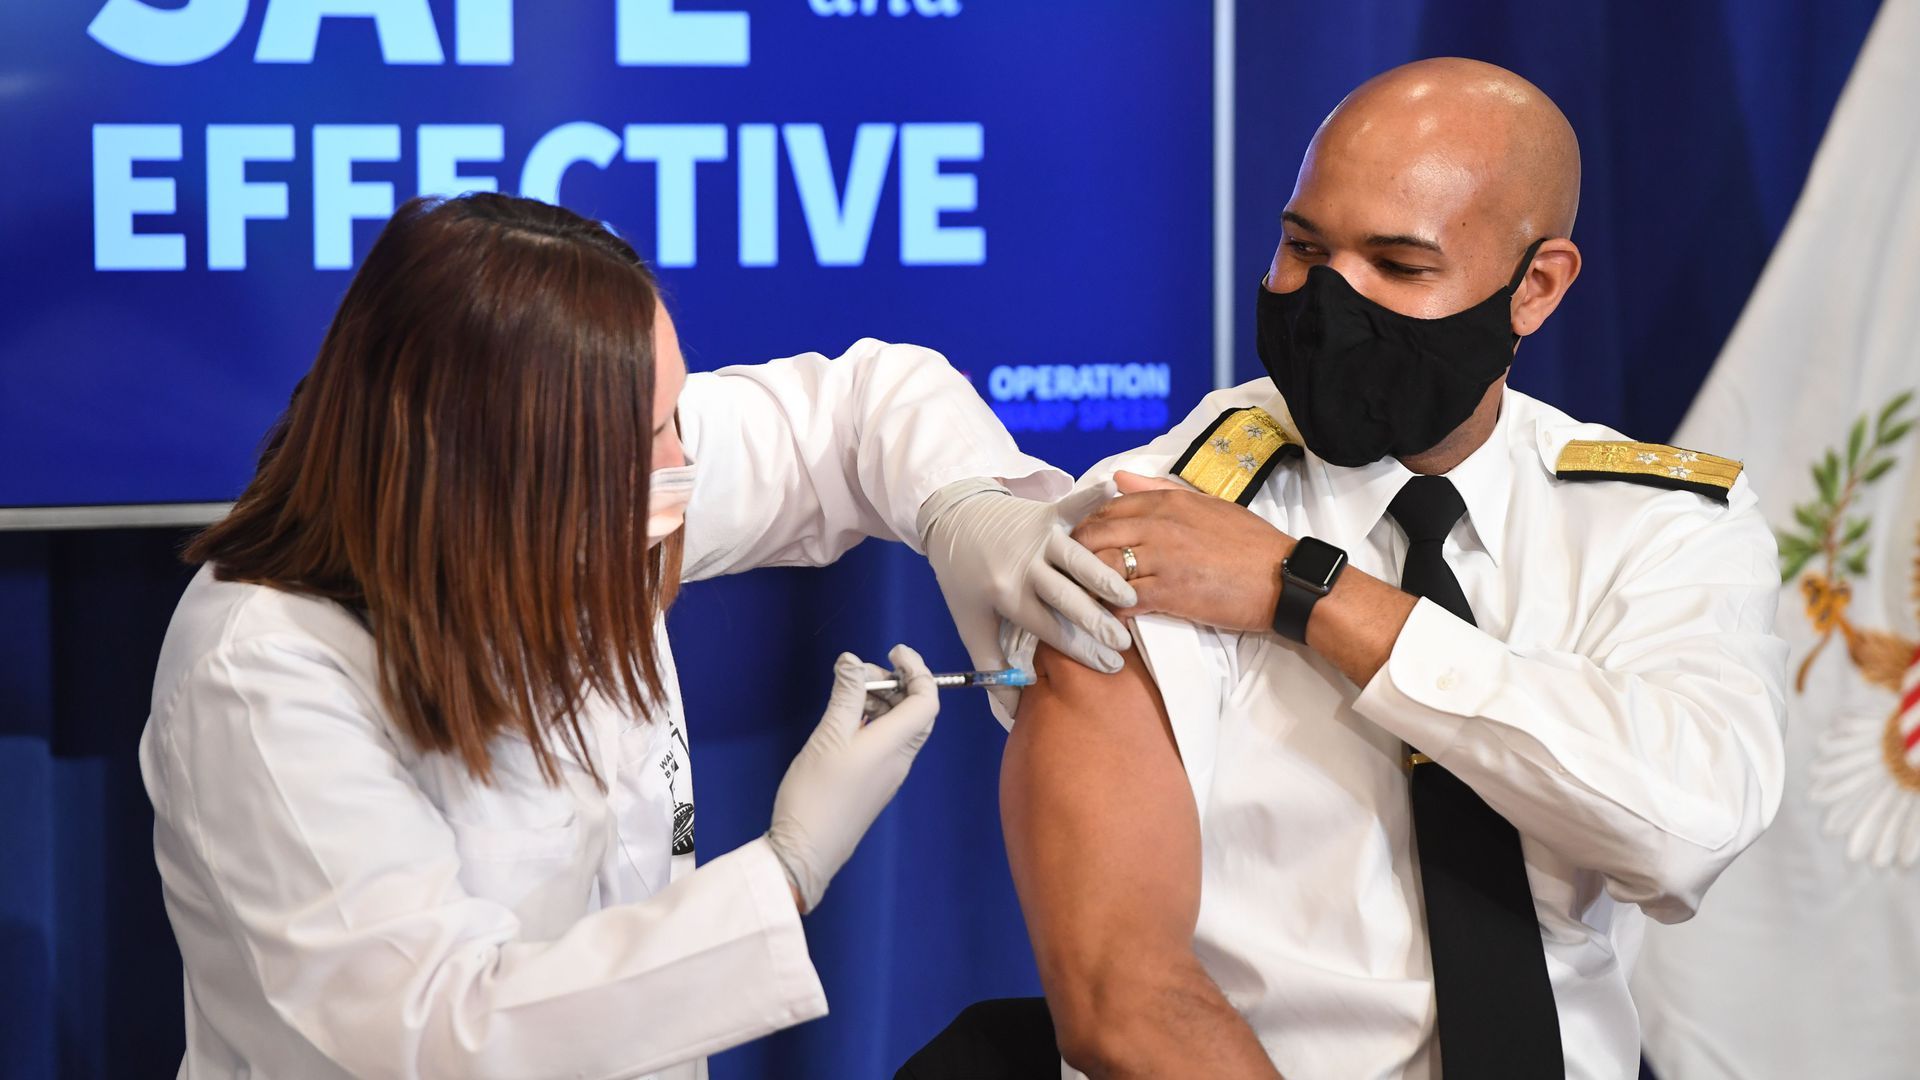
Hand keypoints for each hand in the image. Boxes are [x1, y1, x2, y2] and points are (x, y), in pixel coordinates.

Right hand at [767, 645, 938, 913]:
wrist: (806, 852)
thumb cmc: (817, 792)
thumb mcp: (828, 736)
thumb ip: (846, 695)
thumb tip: (853, 660)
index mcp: (896, 744)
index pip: (927, 699)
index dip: (917, 669)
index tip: (892, 651)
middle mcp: (901, 758)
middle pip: (917, 711)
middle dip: (896, 683)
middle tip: (860, 675)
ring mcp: (888, 773)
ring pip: (899, 727)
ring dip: (881, 702)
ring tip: (846, 695)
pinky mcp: (873, 784)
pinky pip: (885, 742)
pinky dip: (871, 722)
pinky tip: (843, 722)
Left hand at [920, 479, 1136, 679]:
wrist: (952, 520)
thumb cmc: (966, 578)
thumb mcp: (971, 624)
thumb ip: (992, 667)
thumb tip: (1013, 710)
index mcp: (1006, 595)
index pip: (1050, 629)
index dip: (1080, 650)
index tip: (1109, 667)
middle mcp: (1024, 566)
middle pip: (1067, 598)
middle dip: (1096, 622)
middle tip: (1124, 643)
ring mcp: (1037, 538)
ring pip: (1078, 559)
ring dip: (1104, 577)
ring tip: (1130, 597)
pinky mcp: (1046, 514)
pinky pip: (1073, 507)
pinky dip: (1092, 497)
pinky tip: (1115, 489)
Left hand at [1069, 471, 1295, 632]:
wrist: (1283, 578)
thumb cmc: (1248, 543)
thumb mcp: (1204, 504)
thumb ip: (1157, 490)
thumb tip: (1118, 477)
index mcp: (1167, 501)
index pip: (1105, 509)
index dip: (1086, 529)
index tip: (1083, 547)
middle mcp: (1159, 525)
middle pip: (1093, 536)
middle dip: (1075, 556)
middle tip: (1072, 575)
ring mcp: (1163, 558)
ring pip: (1100, 568)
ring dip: (1086, 585)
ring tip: (1084, 598)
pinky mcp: (1170, 592)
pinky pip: (1122, 601)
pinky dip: (1109, 611)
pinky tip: (1108, 618)